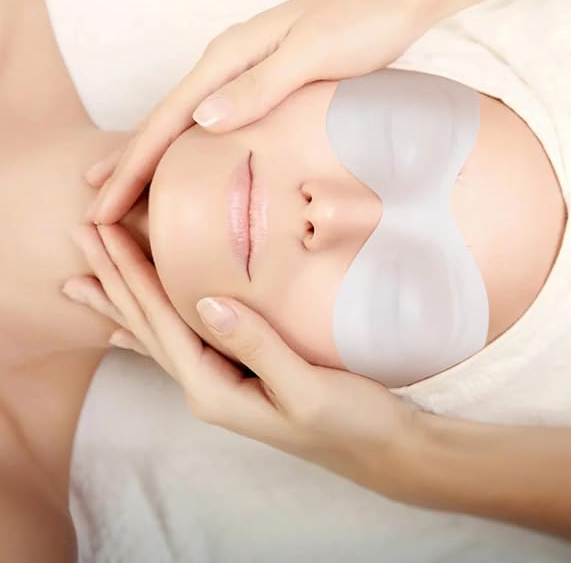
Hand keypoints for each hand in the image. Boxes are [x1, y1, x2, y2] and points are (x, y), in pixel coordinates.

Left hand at [64, 224, 422, 497]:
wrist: (379, 448)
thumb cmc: (350, 420)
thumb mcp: (306, 388)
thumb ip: (257, 347)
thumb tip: (206, 301)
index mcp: (215, 390)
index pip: (161, 322)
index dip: (130, 275)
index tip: (102, 232)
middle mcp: (207, 388)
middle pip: (148, 325)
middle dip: (114, 280)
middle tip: (80, 237)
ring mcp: (220, 384)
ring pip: (158, 332)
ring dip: (123, 300)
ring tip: (84, 280)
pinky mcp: (238, 375)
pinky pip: (182, 343)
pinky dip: (151, 327)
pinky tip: (126, 331)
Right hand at [86, 0, 429, 222]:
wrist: (394, 0)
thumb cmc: (360, 25)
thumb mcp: (311, 53)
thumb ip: (259, 86)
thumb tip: (201, 120)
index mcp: (230, 58)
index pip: (167, 119)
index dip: (133, 165)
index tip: (102, 204)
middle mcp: (229, 65)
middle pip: (165, 122)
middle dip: (129, 167)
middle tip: (96, 211)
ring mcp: (246, 74)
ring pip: (185, 123)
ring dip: (152, 158)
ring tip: (125, 191)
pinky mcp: (267, 84)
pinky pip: (215, 122)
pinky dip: (191, 148)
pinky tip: (190, 164)